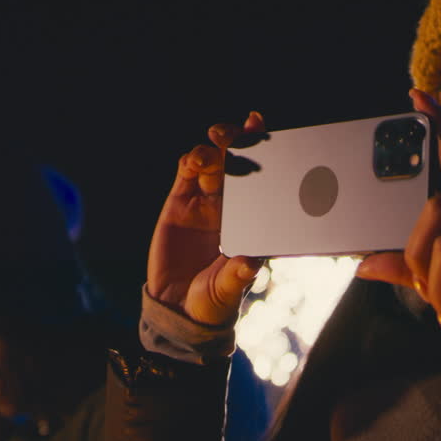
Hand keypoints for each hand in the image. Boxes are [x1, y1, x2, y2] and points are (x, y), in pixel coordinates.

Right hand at [146, 112, 265, 325]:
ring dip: (211, 151)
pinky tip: (192, 160)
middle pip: (236, 162)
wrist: (178, 309)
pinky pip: (185, 175)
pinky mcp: (178, 206)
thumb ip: (237, 276)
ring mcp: (203, 203)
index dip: (262, 151)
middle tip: (235, 133)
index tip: (263, 130)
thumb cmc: (213, 300)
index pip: (262, 179)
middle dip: (237, 141)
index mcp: (252, 218)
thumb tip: (251, 264)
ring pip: (210, 163)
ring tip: (208, 155)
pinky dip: (188, 162)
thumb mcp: (228, 291)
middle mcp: (230, 205)